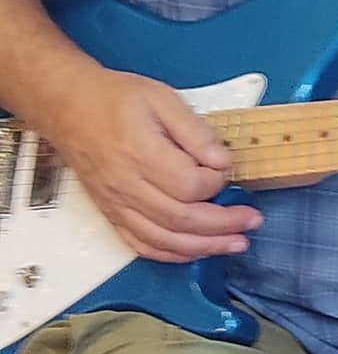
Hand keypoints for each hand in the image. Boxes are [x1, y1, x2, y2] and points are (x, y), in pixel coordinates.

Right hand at [45, 64, 261, 262]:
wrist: (69, 108)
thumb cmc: (115, 100)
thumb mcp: (162, 99)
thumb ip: (195, 132)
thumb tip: (222, 160)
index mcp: (141, 154)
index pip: (189, 185)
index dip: (217, 183)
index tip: (229, 170)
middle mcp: (126, 186)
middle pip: (181, 219)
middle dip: (223, 224)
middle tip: (251, 221)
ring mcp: (117, 204)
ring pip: (163, 240)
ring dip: (203, 247)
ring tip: (233, 243)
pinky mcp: (111, 213)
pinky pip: (141, 245)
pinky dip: (171, 254)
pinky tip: (195, 251)